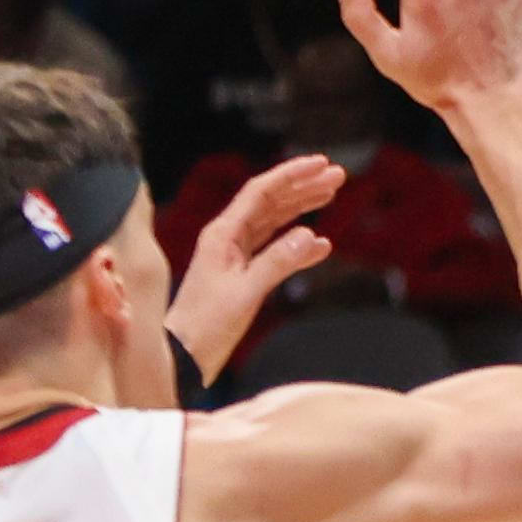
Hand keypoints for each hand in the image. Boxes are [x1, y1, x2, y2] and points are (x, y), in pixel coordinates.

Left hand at [167, 153, 343, 383]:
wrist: (183, 358)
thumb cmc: (205, 327)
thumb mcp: (244, 294)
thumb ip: (277, 263)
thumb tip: (310, 236)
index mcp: (223, 234)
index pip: (261, 192)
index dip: (292, 175)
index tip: (321, 164)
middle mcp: (228, 239)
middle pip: (270, 201)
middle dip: (303, 186)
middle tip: (337, 176)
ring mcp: (234, 256)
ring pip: (274, 222)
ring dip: (302, 208)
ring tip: (331, 194)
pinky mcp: (242, 275)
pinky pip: (274, 251)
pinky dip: (298, 246)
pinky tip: (321, 245)